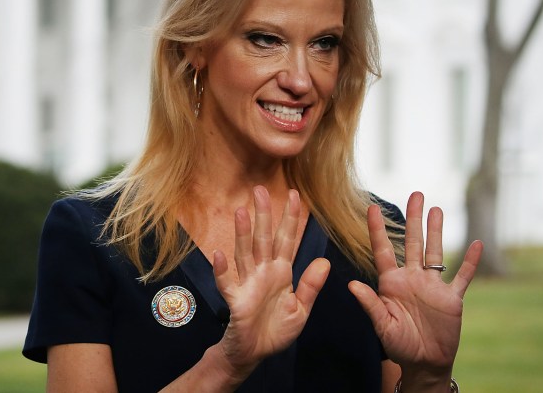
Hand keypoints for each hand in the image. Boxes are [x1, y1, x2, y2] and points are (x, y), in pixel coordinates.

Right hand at [212, 186, 330, 378]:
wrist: (255, 353)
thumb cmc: (276, 329)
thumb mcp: (301, 309)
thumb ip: (310, 286)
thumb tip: (324, 261)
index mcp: (281, 273)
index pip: (287, 240)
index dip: (290, 219)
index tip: (295, 195)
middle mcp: (263, 273)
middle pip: (264, 239)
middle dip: (264, 215)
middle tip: (260, 189)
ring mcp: (247, 284)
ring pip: (244, 254)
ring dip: (243, 234)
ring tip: (241, 212)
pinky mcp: (236, 301)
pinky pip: (226, 284)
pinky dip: (221, 271)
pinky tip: (218, 256)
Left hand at [349, 192, 482, 376]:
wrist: (424, 362)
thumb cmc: (399, 345)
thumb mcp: (382, 325)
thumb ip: (370, 304)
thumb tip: (352, 284)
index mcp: (391, 282)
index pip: (383, 250)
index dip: (377, 229)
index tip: (371, 207)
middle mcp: (412, 278)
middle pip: (412, 242)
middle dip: (413, 219)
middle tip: (416, 194)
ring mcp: (433, 286)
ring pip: (436, 252)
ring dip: (437, 231)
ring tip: (437, 208)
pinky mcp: (452, 298)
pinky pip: (462, 277)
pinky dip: (470, 262)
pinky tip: (477, 244)